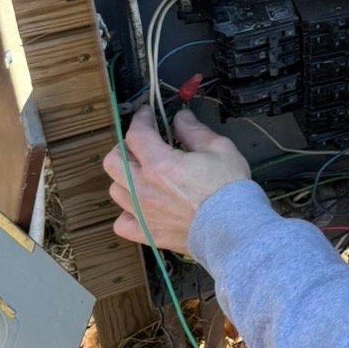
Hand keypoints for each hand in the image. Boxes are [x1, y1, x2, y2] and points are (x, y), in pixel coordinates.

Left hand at [103, 107, 249, 254]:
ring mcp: (143, 213)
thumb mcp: (219, 148)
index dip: (140, 119)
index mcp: (160, 164)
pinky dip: (127, 213)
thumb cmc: (229, 189)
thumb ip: (194, 131)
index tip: (147, 114)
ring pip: (115, 190)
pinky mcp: (148, 233)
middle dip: (124, 147)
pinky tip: (141, 207)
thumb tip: (181, 118)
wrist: (235, 229)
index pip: (136, 134)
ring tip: (142, 175)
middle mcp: (144, 188)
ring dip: (125, 178)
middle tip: (140, 144)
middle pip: (113, 161)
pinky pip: (122, 223)